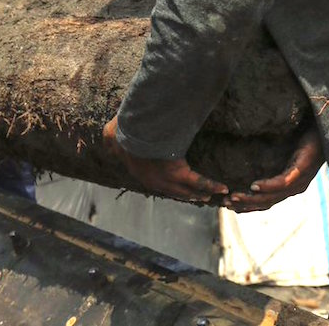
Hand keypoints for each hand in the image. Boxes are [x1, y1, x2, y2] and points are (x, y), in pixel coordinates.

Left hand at [103, 116, 228, 202]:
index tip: (170, 186)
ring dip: (197, 194)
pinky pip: (198, 180)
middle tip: (195, 198)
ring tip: (206, 197)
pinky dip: (210, 184)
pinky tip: (221, 188)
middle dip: (183, 195)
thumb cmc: (121, 132)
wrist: (131, 132)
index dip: (164, 186)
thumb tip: (107, 139)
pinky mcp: (178, 171)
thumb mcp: (112, 136)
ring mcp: (165, 178)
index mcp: (138, 172)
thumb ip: (110, 140)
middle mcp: (152, 180)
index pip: (153, 183)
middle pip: (171, 191)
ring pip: (185, 190)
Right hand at [227, 126, 323, 211]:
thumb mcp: (284, 151)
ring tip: (234, 197)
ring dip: (252, 198)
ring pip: (272, 196)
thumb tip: (250, 156)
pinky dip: (267, 186)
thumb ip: (270, 158)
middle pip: (267, 202)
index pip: (266, 201)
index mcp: (289, 186)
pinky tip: (253, 186)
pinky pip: (282, 182)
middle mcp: (294, 188)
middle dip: (245, 204)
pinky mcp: (301, 170)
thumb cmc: (305, 139)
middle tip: (226, 204)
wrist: (325, 130)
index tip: (230, 205)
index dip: (248, 205)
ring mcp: (299, 181)